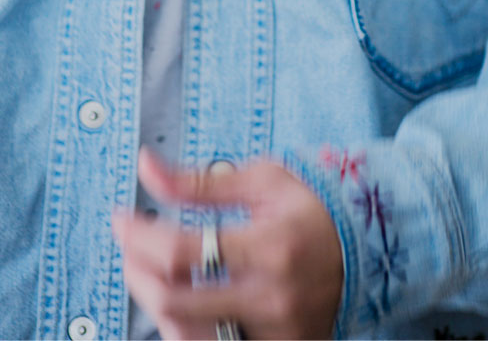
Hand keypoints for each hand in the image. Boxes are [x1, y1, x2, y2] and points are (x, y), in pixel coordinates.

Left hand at [112, 146, 344, 340]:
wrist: (365, 249)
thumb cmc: (309, 207)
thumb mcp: (262, 181)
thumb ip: (199, 182)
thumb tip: (145, 166)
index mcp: (270, 245)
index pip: (183, 251)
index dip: (138, 235)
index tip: (121, 218)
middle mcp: (271, 297)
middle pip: (174, 301)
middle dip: (134, 270)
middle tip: (127, 243)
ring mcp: (274, 334)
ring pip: (186, 334)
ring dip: (153, 300)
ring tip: (148, 268)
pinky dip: (183, 326)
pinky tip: (177, 298)